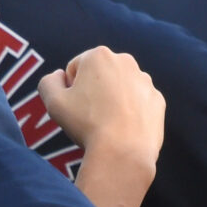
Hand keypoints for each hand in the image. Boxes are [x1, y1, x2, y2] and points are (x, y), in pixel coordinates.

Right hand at [39, 47, 163, 174]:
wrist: (124, 151)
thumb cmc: (86, 124)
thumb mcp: (53, 102)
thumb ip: (48, 82)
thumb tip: (59, 75)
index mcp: (99, 55)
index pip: (76, 69)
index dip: (70, 90)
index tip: (76, 106)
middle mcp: (126, 62)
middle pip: (100, 76)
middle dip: (93, 91)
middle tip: (91, 116)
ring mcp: (145, 81)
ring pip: (120, 89)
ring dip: (113, 101)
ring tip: (108, 124)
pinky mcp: (158, 100)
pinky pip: (138, 104)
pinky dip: (131, 113)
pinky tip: (124, 129)